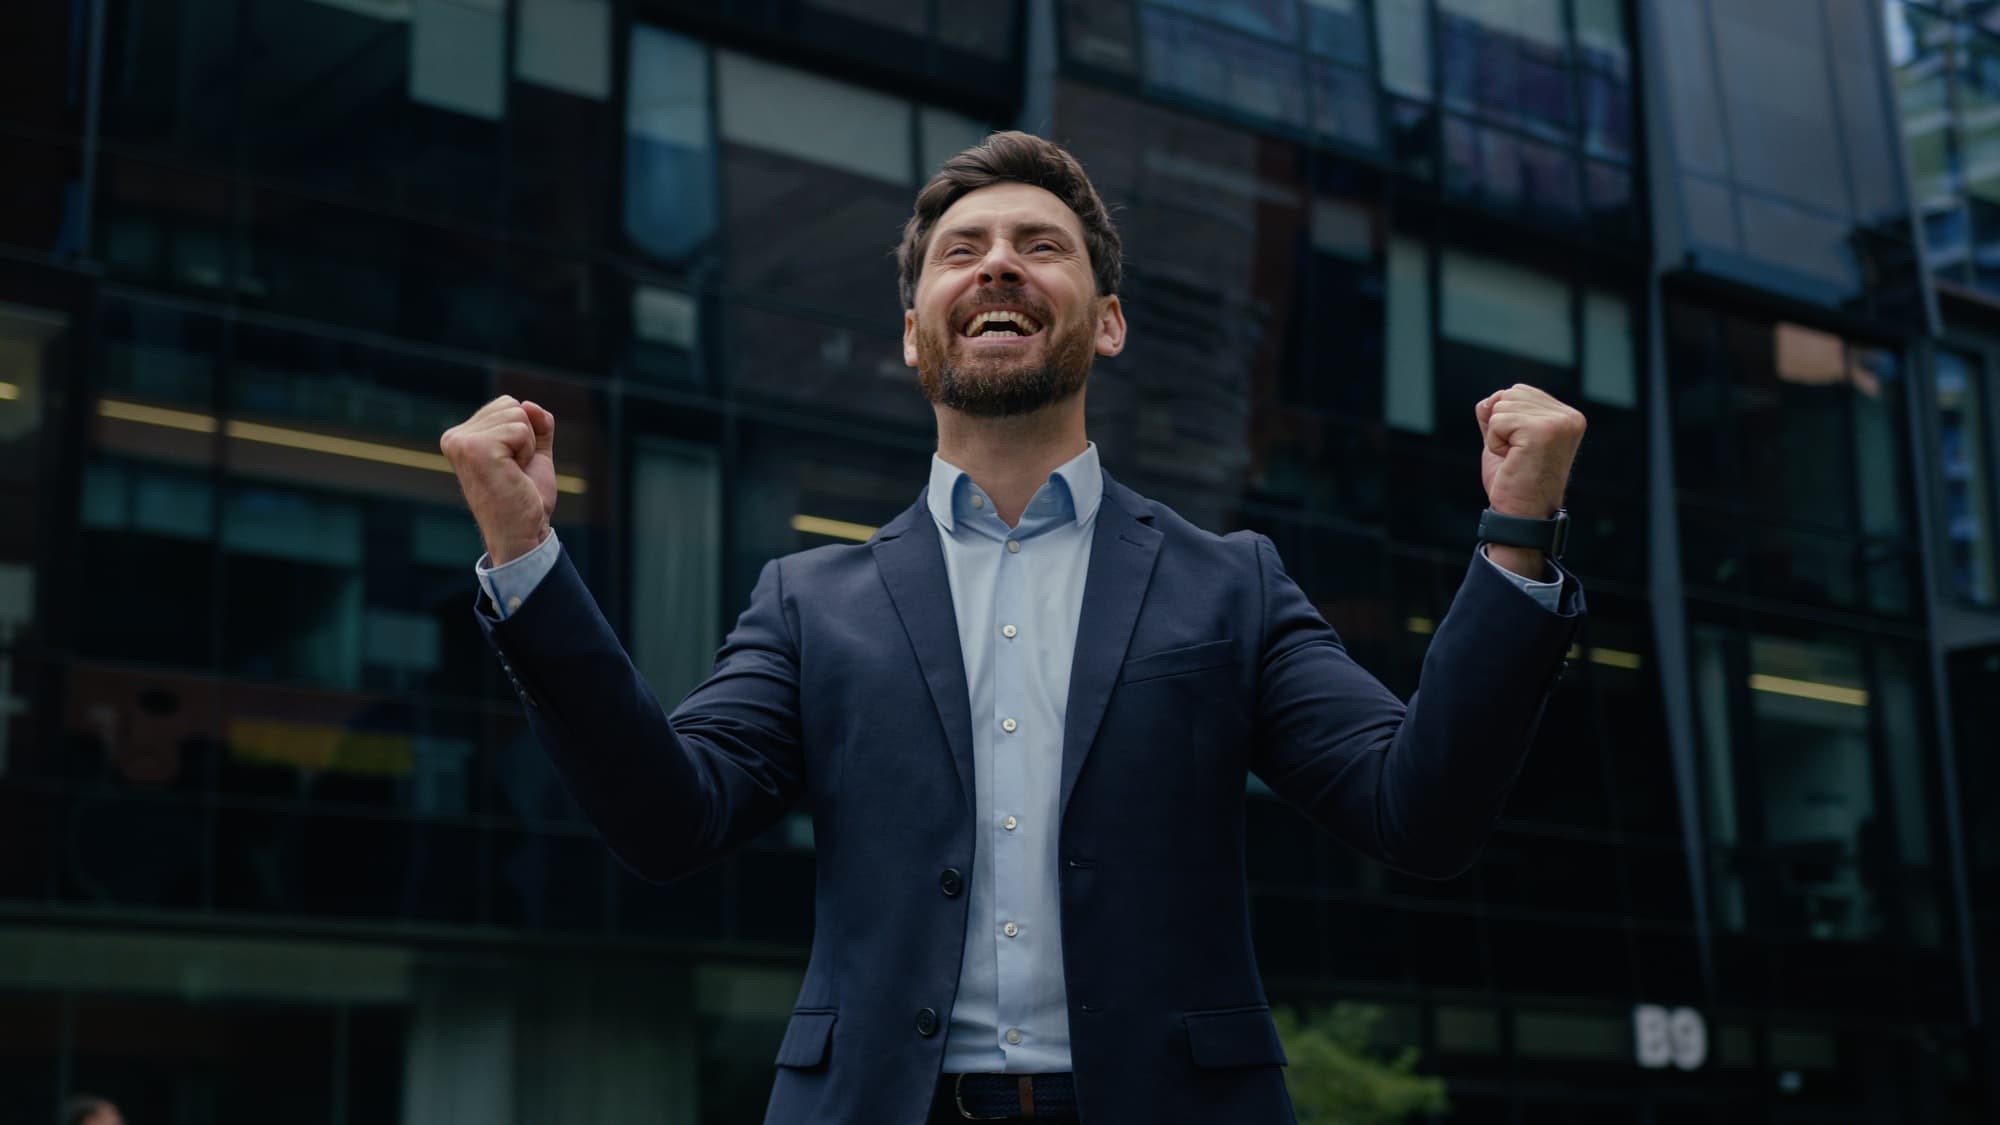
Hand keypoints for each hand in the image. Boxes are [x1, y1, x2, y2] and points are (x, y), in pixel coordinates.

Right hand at [440, 395, 557, 564]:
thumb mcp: (533, 452)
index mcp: (461, 436)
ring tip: (513, 473)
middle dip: (526, 437)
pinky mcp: (476, 448)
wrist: (523, 532)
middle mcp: (455, 437)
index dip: (523, 433)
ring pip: (518, 414)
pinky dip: (528, 451)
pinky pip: (521, 429)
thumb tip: (528, 404)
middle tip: (515, 471)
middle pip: (512, 406)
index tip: (513, 464)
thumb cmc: (525, 498)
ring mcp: (462, 442)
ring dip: (527, 446)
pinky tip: (513, 473)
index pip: (506, 405)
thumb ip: (534, 424)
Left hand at [1475, 384, 1585, 576]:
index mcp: (1567, 417)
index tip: (1520, 450)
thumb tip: (1488, 400)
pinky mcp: (1542, 431)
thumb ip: (1500, 416)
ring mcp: (1559, 423)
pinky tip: (1512, 460)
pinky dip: (1494, 443)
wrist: (1521, 516)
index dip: (1505, 420)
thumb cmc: (1514, 483)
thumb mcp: (1506, 441)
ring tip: (1515, 458)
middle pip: (1510, 394)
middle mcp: (1569, 417)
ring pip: (1502, 406)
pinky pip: (1497, 421)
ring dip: (1497, 436)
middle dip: (1500, 426)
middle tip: (1516, 456)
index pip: (1519, 391)